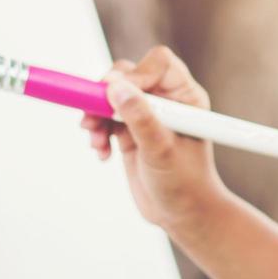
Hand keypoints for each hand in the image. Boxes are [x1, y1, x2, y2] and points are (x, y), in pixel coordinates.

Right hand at [81, 45, 228, 235]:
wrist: (181, 214)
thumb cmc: (184, 184)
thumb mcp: (161, 151)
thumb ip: (140, 118)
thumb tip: (115, 87)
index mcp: (186, 96)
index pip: (159, 63)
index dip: (135, 73)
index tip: (113, 93)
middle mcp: (167, 100)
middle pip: (129, 75)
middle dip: (106, 95)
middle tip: (92, 118)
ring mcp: (146, 114)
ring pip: (112, 95)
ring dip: (96, 115)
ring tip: (96, 141)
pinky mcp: (129, 130)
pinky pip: (104, 117)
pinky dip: (97, 131)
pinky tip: (102, 153)